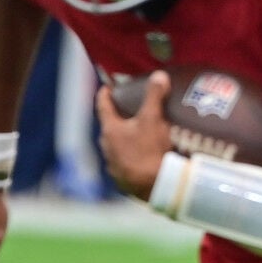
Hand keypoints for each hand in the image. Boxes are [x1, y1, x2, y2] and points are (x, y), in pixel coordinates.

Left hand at [96, 71, 173, 199]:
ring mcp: (114, 165)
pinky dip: (132, 156)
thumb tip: (159, 75)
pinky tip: (143, 157)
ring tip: (140, 134)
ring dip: (125, 139)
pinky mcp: (123, 180)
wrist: (155, 186)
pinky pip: (125, 163)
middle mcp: (107, 147)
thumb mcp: (153, 119)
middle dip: (118, 118)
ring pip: (117, 147)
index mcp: (110, 130)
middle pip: (110, 127)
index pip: (103, 106)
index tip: (107, 86)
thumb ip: (154, 96)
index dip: (105, 93)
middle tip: (130, 110)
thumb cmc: (149, 150)